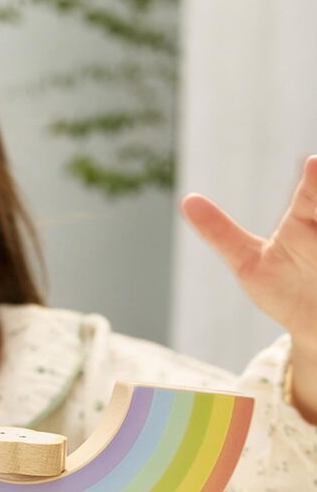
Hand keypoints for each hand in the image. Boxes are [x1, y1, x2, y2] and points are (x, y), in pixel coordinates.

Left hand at [180, 155, 316, 353]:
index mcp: (307, 219)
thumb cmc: (286, 288)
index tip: (311, 163)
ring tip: (314, 250)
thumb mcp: (249, 263)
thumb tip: (187, 200)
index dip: (314, 180)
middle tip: (314, 171)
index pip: (311, 193)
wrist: (314, 328)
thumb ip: (221, 233)